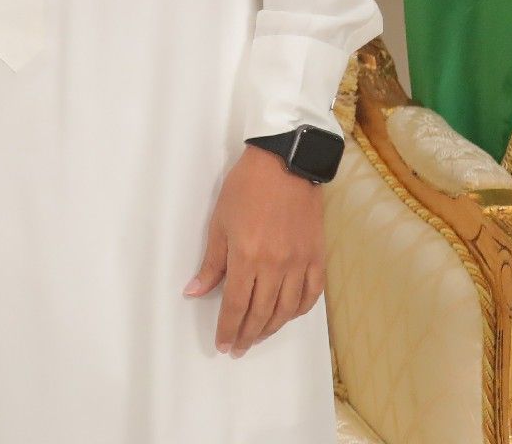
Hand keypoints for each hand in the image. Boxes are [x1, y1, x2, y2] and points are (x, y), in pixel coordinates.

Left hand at [183, 144, 325, 355]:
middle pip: (261, 312)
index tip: (222, 344)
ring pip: (286, 309)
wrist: (286, 163)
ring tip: (257, 336)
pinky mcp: (317, 257)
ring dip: (271, 328)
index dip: (228, 328)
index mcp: (247, 257)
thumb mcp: (219, 222)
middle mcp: (276, 266)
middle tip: (237, 348)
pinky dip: (298, 310)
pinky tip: (287, 316)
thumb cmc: (245, 188)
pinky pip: (311, 294)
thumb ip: (211, 262)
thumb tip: (194, 292)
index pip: (235, 304)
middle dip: (247, 334)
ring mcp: (300, 263)